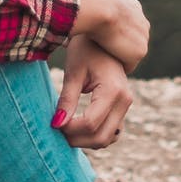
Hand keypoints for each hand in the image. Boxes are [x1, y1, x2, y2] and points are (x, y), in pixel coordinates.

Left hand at [52, 35, 133, 149]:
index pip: (90, 123)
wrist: (103, 40)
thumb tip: (57, 124)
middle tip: (57, 130)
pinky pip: (111, 133)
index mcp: (113, 90)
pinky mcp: (123, 109)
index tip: (53, 123)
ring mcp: (126, 106)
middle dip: (77, 139)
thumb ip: (67, 100)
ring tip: (66, 129)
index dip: (69, 129)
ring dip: (86, 141)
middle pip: (101, 137)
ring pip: (107, 139)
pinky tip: (78, 128)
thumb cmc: (85, 51)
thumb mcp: (73, 73)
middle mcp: (125, 101)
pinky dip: (95, 136)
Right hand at [69, 0, 148, 72]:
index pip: (127, 24)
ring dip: (118, 57)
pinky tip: (105, 65)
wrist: (99, 7)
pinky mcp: (139, 52)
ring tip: (101, 60)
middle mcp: (142, 23)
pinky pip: (128, 65)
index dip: (114, 32)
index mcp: (133, 7)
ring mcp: (142, 38)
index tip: (101, 37)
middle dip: (119, 46)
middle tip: (101, 51)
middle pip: (132, 40)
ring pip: (130, 53)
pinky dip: (118, 66)